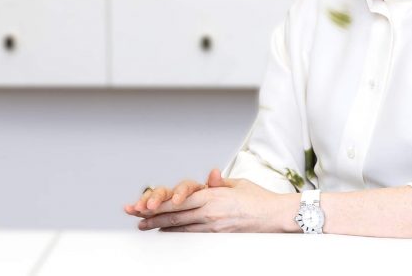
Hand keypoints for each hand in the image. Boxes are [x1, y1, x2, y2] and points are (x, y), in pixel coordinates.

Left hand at [131, 168, 296, 232]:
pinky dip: (178, 233)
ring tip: (145, 227)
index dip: (159, 203)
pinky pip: (193, 235)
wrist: (275, 216)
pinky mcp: (219, 235)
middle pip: (175, 215)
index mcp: (212, 196)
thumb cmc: (258, 198)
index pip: (179, 200)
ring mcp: (214, 226)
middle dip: (153, 216)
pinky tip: (168, 233)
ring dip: (161, 226)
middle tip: (136, 217)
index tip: (144, 205)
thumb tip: (209, 175)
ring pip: (181, 227)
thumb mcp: (236, 183)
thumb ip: (218, 182)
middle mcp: (210, 212)